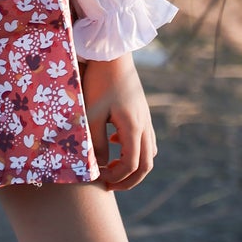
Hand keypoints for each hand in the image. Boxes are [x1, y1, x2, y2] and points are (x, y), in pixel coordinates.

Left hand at [81, 53, 156, 190]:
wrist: (113, 55)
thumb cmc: (99, 83)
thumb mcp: (92, 114)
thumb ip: (97, 143)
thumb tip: (101, 166)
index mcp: (133, 127)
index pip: (132, 165)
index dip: (117, 178)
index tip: (100, 179)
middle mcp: (145, 125)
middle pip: (146, 165)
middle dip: (129, 180)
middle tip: (109, 185)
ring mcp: (146, 119)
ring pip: (148, 153)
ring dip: (133, 166)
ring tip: (111, 167)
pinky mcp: (142, 112)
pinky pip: (145, 140)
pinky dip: (133, 150)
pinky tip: (114, 141)